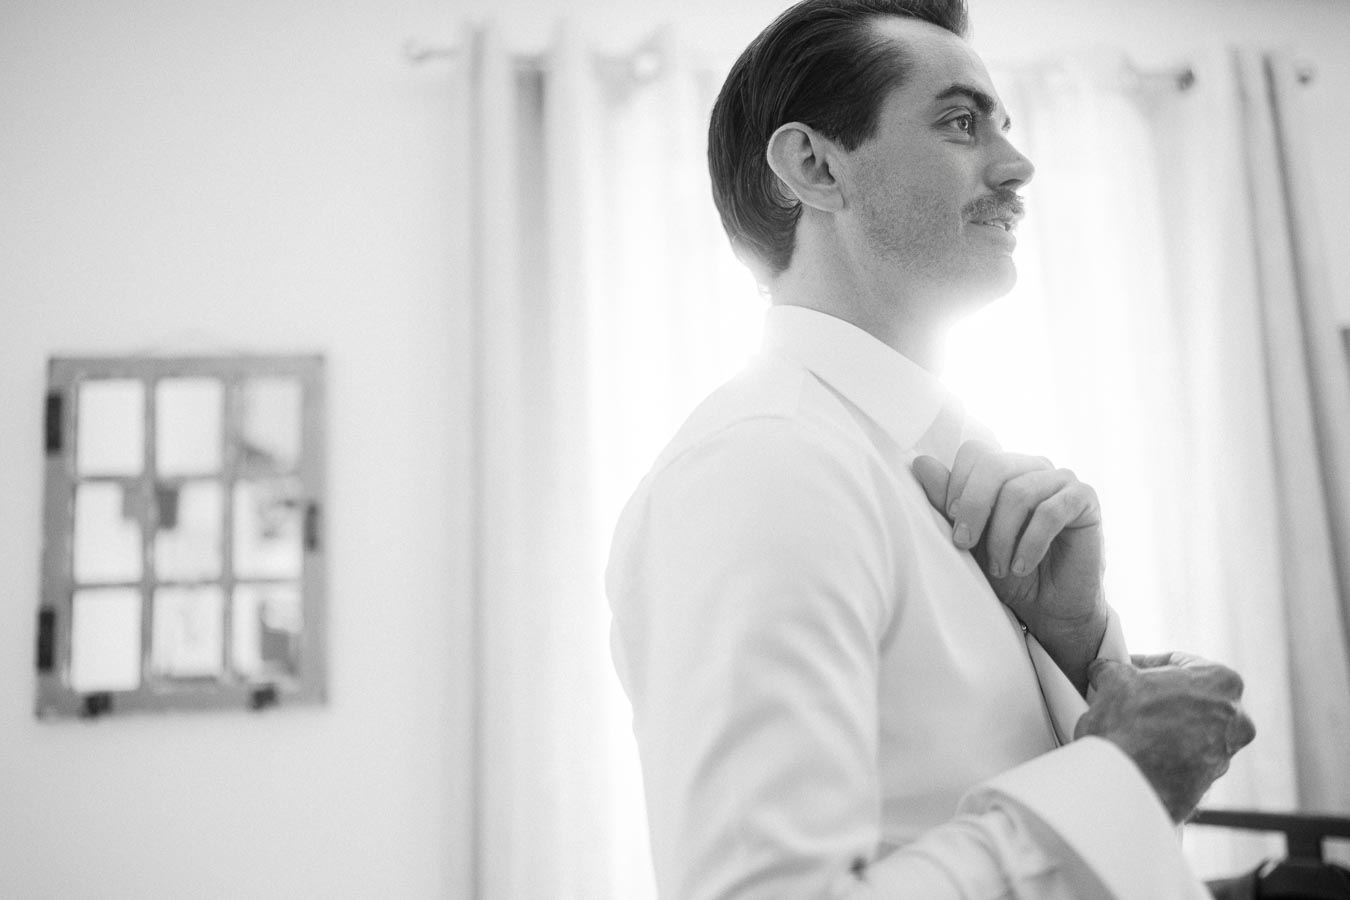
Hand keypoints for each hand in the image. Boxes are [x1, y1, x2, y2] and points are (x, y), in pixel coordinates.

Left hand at [912, 441, 1106, 690]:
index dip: (957, 487)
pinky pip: (1052, 511)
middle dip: (973, 508)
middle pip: (994, 465)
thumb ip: (947, 503)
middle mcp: (1033, 467)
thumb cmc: (1006, 570)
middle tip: (963, 545)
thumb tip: (920, 463)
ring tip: (999, 567)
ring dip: (1002, 536)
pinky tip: (1022, 566)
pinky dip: (1030, 542)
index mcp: (1004, 469)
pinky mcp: (1085, 500)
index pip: (974, 453)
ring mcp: (1062, 480)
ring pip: (1019, 492)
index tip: (953, 527)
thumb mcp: (970, 540)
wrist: (1048, 607)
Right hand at [1075, 653, 1255, 821]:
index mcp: (1222, 682)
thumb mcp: (1113, 679)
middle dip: (1159, 696)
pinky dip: (1163, 752)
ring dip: (1162, 725)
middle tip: (1126, 697)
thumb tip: (1104, 670)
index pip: (1179, 662)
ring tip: (1127, 725)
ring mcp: (1225, 754)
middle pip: (1190, 696)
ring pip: (1189, 728)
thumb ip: (1113, 668)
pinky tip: (1135, 749)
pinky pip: (1183, 758)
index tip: (1126, 669)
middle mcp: (1235, 718)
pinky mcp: (1209, 783)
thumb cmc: (1129, 724)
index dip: (1146, 664)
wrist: (1127, 783)